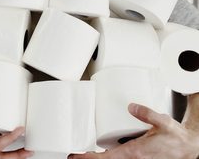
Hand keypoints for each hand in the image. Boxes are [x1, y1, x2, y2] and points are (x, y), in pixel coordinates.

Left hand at [69, 103, 198, 158]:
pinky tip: (100, 151)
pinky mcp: (137, 156)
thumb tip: (131, 107)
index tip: (79, 155)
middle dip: (89, 158)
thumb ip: (146, 113)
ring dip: (97, 157)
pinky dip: (107, 155)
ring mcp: (135, 158)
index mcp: (136, 151)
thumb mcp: (162, 122)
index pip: (108, 157)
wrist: (187, 146)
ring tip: (83, 152)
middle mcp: (134, 157)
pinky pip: (119, 157)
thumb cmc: (175, 138)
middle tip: (74, 154)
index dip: (91, 157)